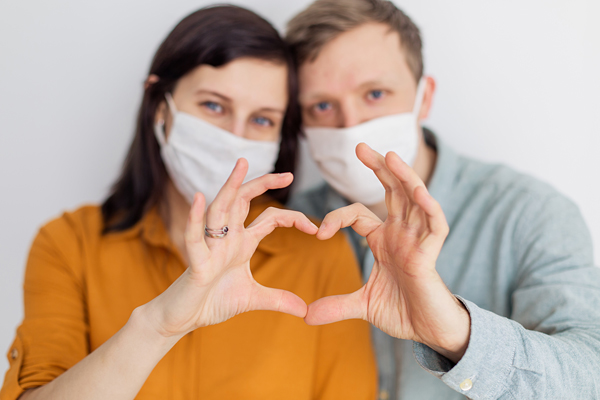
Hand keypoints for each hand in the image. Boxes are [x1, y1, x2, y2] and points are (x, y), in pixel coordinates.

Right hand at [143, 159, 316, 337]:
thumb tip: (305, 310)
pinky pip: (194, 237)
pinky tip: (199, 197)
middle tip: (288, 175)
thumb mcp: (253, 299)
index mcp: (241, 243)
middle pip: (243, 200)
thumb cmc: (212, 301)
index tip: (315, 229)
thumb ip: (278, 300)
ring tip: (242, 163)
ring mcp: (210, 247)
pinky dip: (195, 218)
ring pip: (220, 209)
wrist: (184, 318)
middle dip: (264, 184)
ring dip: (230, 186)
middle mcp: (226, 238)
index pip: (269, 218)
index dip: (292, 218)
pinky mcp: (196, 262)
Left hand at [305, 143, 470, 362]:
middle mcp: (402, 234)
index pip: (359, 214)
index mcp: (384, 240)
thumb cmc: (402, 312)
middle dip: (378, 168)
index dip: (337, 218)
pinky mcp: (432, 254)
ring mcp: (418, 241)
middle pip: (392, 191)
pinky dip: (429, 208)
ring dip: (404, 177)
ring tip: (390, 156)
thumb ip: (335, 306)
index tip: (319, 233)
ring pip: (415, 200)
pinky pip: (435, 225)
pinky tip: (419, 192)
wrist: (427, 332)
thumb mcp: (363, 305)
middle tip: (359, 146)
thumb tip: (305, 316)